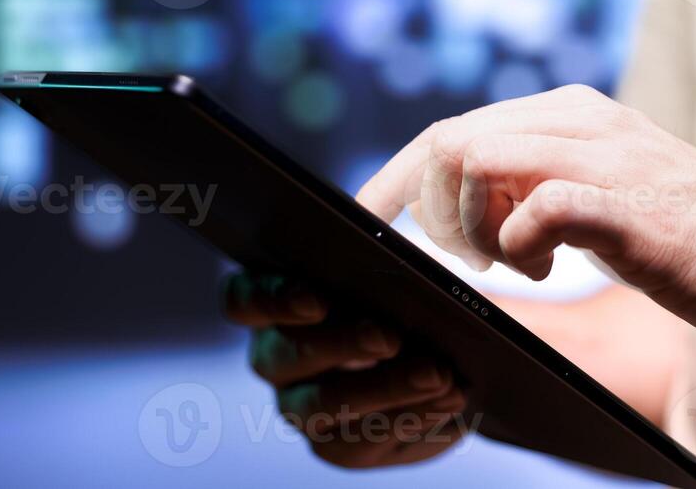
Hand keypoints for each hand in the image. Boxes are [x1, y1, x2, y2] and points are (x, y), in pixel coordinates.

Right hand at [222, 273, 468, 467]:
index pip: (244, 300)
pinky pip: (366, 443)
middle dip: (340, 346)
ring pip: (324, 408)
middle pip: (284, 358)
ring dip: (384, 390)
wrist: (435, 343)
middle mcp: (276, 361)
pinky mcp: (342, 447)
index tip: (317, 299)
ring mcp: (304, 410)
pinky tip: (451, 399)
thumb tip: (389, 251)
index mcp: (273, 303)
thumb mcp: (388, 259)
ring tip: (437, 373)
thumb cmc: (397, 286)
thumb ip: (375, 249)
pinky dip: (413, 419)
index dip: (272, 300)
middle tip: (390, 336)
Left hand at [356, 85, 695, 346]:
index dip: (400, 176)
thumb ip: (546, 187)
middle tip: (451, 259)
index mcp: (573, 115)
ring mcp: (606, 158)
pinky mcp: (629, 205)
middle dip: (419, 205)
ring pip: (477, 158)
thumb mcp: (607, 199)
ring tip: (508, 264)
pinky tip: (545, 268)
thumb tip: (477, 213)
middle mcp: (583, 121)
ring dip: (468, 226)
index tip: (366, 217)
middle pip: (449, 138)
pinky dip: (517, 243)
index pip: (456, 129)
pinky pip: (536, 208)